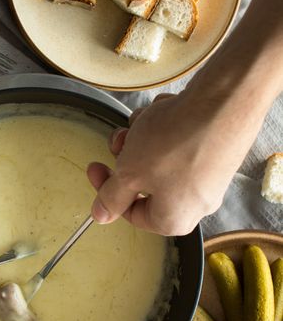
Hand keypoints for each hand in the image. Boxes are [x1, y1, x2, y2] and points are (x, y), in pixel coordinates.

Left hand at [87, 85, 265, 235]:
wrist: (225, 101)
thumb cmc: (176, 143)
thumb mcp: (130, 173)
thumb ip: (112, 196)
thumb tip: (100, 216)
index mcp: (174, 219)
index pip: (131, 213)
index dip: (107, 190)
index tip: (95, 166)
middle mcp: (195, 203)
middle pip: (145, 182)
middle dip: (129, 156)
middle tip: (122, 138)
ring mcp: (209, 175)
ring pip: (160, 157)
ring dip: (145, 135)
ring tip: (147, 120)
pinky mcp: (216, 149)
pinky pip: (180, 142)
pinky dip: (167, 125)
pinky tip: (168, 111)